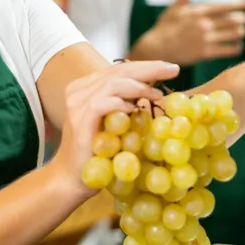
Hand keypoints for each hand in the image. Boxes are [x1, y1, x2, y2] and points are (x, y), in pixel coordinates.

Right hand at [52, 59, 179, 196]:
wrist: (71, 178)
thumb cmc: (96, 152)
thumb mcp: (113, 122)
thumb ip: (125, 103)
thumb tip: (153, 90)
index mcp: (86, 87)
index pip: (119, 70)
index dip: (146, 66)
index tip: (170, 68)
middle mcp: (78, 91)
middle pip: (117, 72)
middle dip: (148, 69)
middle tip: (172, 70)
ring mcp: (77, 105)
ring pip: (111, 84)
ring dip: (138, 86)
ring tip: (157, 94)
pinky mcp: (79, 121)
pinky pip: (101, 104)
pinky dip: (120, 103)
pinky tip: (135, 108)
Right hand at [130, 0, 244, 65]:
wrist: (155, 48)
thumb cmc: (165, 26)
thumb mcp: (176, 6)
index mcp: (199, 10)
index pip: (228, 6)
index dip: (244, 4)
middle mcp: (204, 24)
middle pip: (235, 20)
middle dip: (241, 20)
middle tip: (241, 22)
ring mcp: (206, 39)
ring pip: (235, 34)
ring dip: (240, 33)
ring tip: (239, 33)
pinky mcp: (206, 53)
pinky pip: (229, 50)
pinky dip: (236, 47)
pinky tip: (236, 46)